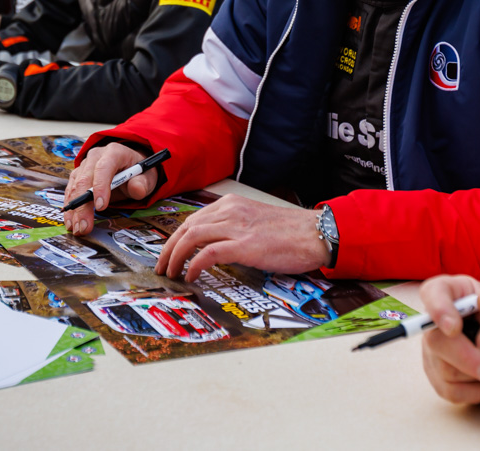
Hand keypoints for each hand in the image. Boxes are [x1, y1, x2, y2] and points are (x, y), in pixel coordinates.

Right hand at [62, 143, 161, 234]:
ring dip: (75, 210)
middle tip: (85, 226)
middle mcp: (95, 156)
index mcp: (114, 152)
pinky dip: (71, 208)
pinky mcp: (78, 175)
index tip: (101, 207)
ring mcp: (84, 165)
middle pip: (85, 179)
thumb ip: (142, 183)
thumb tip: (137, 189)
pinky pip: (71, 191)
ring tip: (78, 228)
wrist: (129, 166)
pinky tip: (71, 222)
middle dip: (83, 205)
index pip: (104, 167)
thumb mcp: (146, 176)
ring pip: (75, 187)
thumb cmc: (137, 171)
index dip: (100, 186)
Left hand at [156, 196, 327, 282]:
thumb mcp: (256, 221)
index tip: (170, 252)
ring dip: (176, 257)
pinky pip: (208, 252)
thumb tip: (213, 247)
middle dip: (169, 248)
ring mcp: (237, 227)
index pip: (193, 218)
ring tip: (172, 273)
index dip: (176, 237)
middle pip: (186, 226)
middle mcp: (231, 211)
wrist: (316, 234)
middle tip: (163, 266)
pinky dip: (194, 264)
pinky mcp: (245, 245)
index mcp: (233, 204)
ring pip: (191, 236)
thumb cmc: (292, 232)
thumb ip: (234, 227)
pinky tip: (191, 275)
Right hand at [420, 271, 479, 407]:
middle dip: (466, 358)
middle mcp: (436, 321)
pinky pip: (448, 390)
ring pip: (443, 368)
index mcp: (453, 294)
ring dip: (475, 377)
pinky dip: (473, 392)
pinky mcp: (437, 376)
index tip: (454, 328)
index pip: (432, 293)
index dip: (438, 309)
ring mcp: (433, 350)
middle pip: (435, 340)